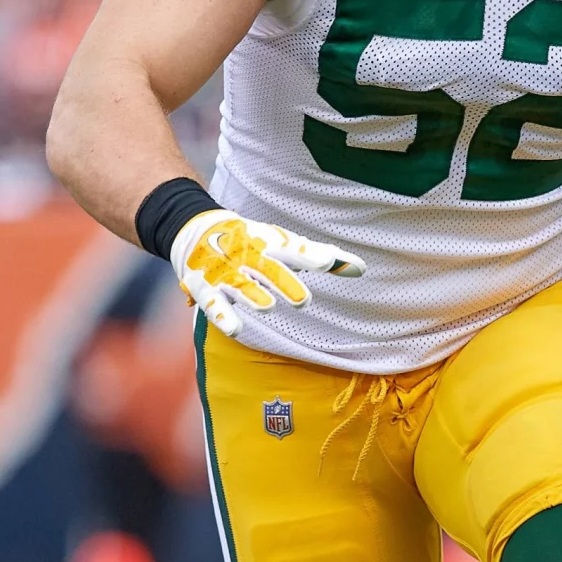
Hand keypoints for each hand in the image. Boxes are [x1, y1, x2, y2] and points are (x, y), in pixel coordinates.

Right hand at [169, 209, 365, 336]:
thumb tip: (362, 269)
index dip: (309, 255)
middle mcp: (248, 256)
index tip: (328, 261)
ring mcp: (226, 273)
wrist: (199, 232)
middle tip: (303, 301)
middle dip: (284, 284)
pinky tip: (236, 330)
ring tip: (268, 307)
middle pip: (268, 269)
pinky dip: (223, 316)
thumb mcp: (286, 245)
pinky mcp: (205, 289)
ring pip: (240, 286)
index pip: (292, 249)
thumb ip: (321, 257)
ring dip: (253, 295)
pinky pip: (214, 304)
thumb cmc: (255, 243)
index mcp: (269, 243)